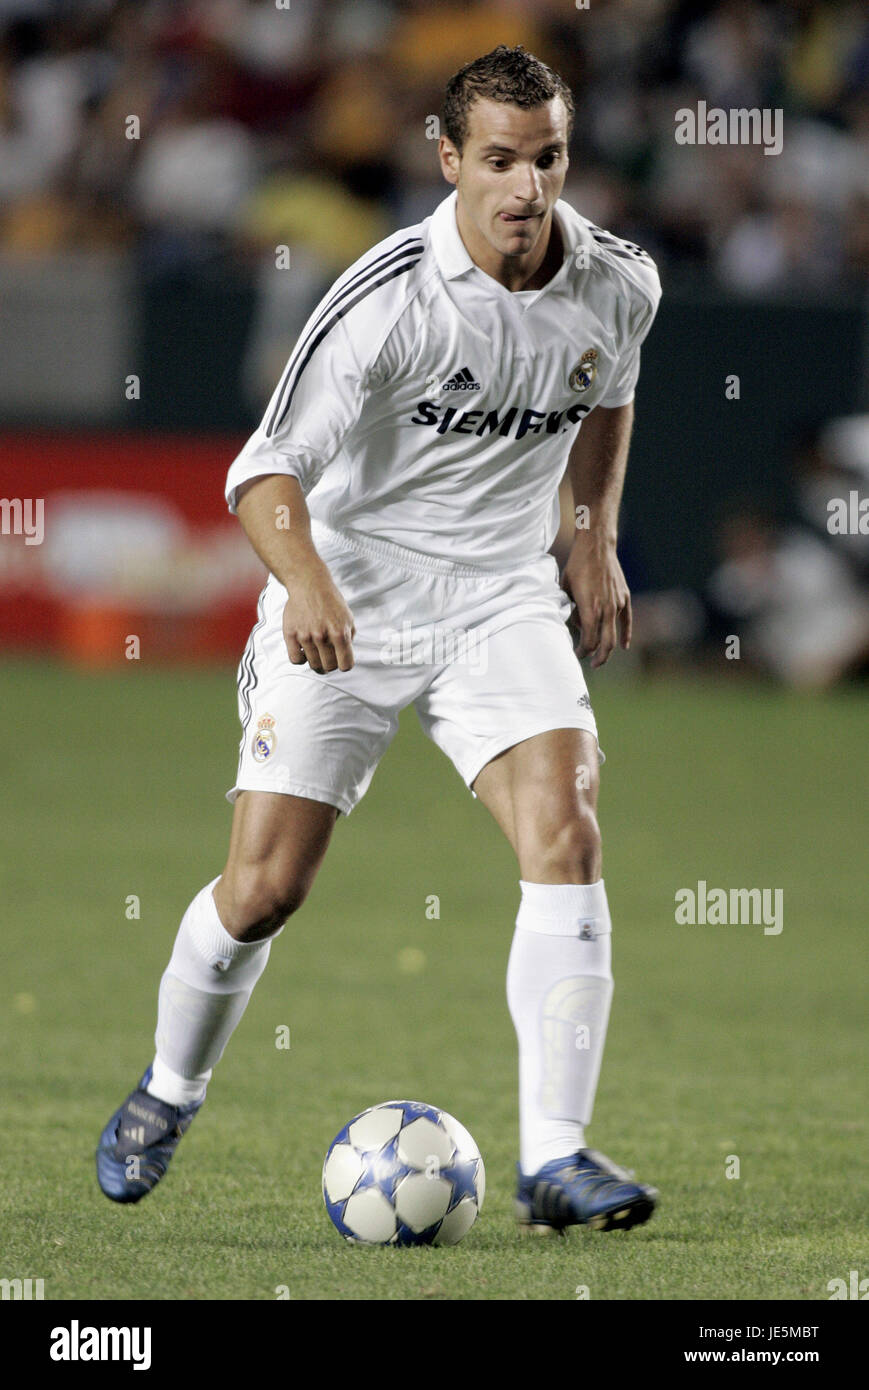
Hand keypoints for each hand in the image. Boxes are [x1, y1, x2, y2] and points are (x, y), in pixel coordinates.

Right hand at [283, 564, 355, 672]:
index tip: (341, 661)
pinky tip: (304, 650)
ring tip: (316, 650)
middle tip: (328, 657)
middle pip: (328, 667)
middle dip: (330, 664)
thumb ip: (350, 638)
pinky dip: (301, 659)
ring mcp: (305, 636)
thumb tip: (345, 655)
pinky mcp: (290, 634)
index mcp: (340, 633)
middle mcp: (322, 636)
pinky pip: (295, 660)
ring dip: (316, 660)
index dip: (345, 665)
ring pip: (313, 664)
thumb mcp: (348, 617)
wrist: (309, 584)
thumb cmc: (330, 601)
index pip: (345, 665)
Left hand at [561, 536, 630, 668]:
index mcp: (590, 609)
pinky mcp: (624, 597)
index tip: (576, 654)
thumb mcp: (566, 589)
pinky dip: (626, 634)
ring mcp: (617, 604)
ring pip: (615, 635)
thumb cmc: (577, 566)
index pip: (589, 641)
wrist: (597, 546)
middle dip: (598, 658)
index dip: (582, 651)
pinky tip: (625, 646)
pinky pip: (627, 621)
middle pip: (605, 644)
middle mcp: (606, 609)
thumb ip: (571, 610)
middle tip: (591, 664)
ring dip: (608, 649)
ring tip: (601, 656)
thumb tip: (578, 625)